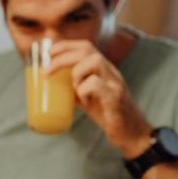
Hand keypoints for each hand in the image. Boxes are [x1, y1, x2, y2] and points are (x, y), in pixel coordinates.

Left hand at [48, 39, 152, 158]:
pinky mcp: (116, 97)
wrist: (130, 132)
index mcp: (103, 69)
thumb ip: (73, 89)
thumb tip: (50, 86)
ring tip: (73, 89)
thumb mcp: (87, 97)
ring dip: (76, 73)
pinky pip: (97, 84)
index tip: (48, 53)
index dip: (65, 46)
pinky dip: (84, 90)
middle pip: (87, 50)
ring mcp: (114, 82)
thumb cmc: (107, 113)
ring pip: (95, 61)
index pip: (85, 46)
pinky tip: (84, 102)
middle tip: (47, 72)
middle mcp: (110, 71)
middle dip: (62, 58)